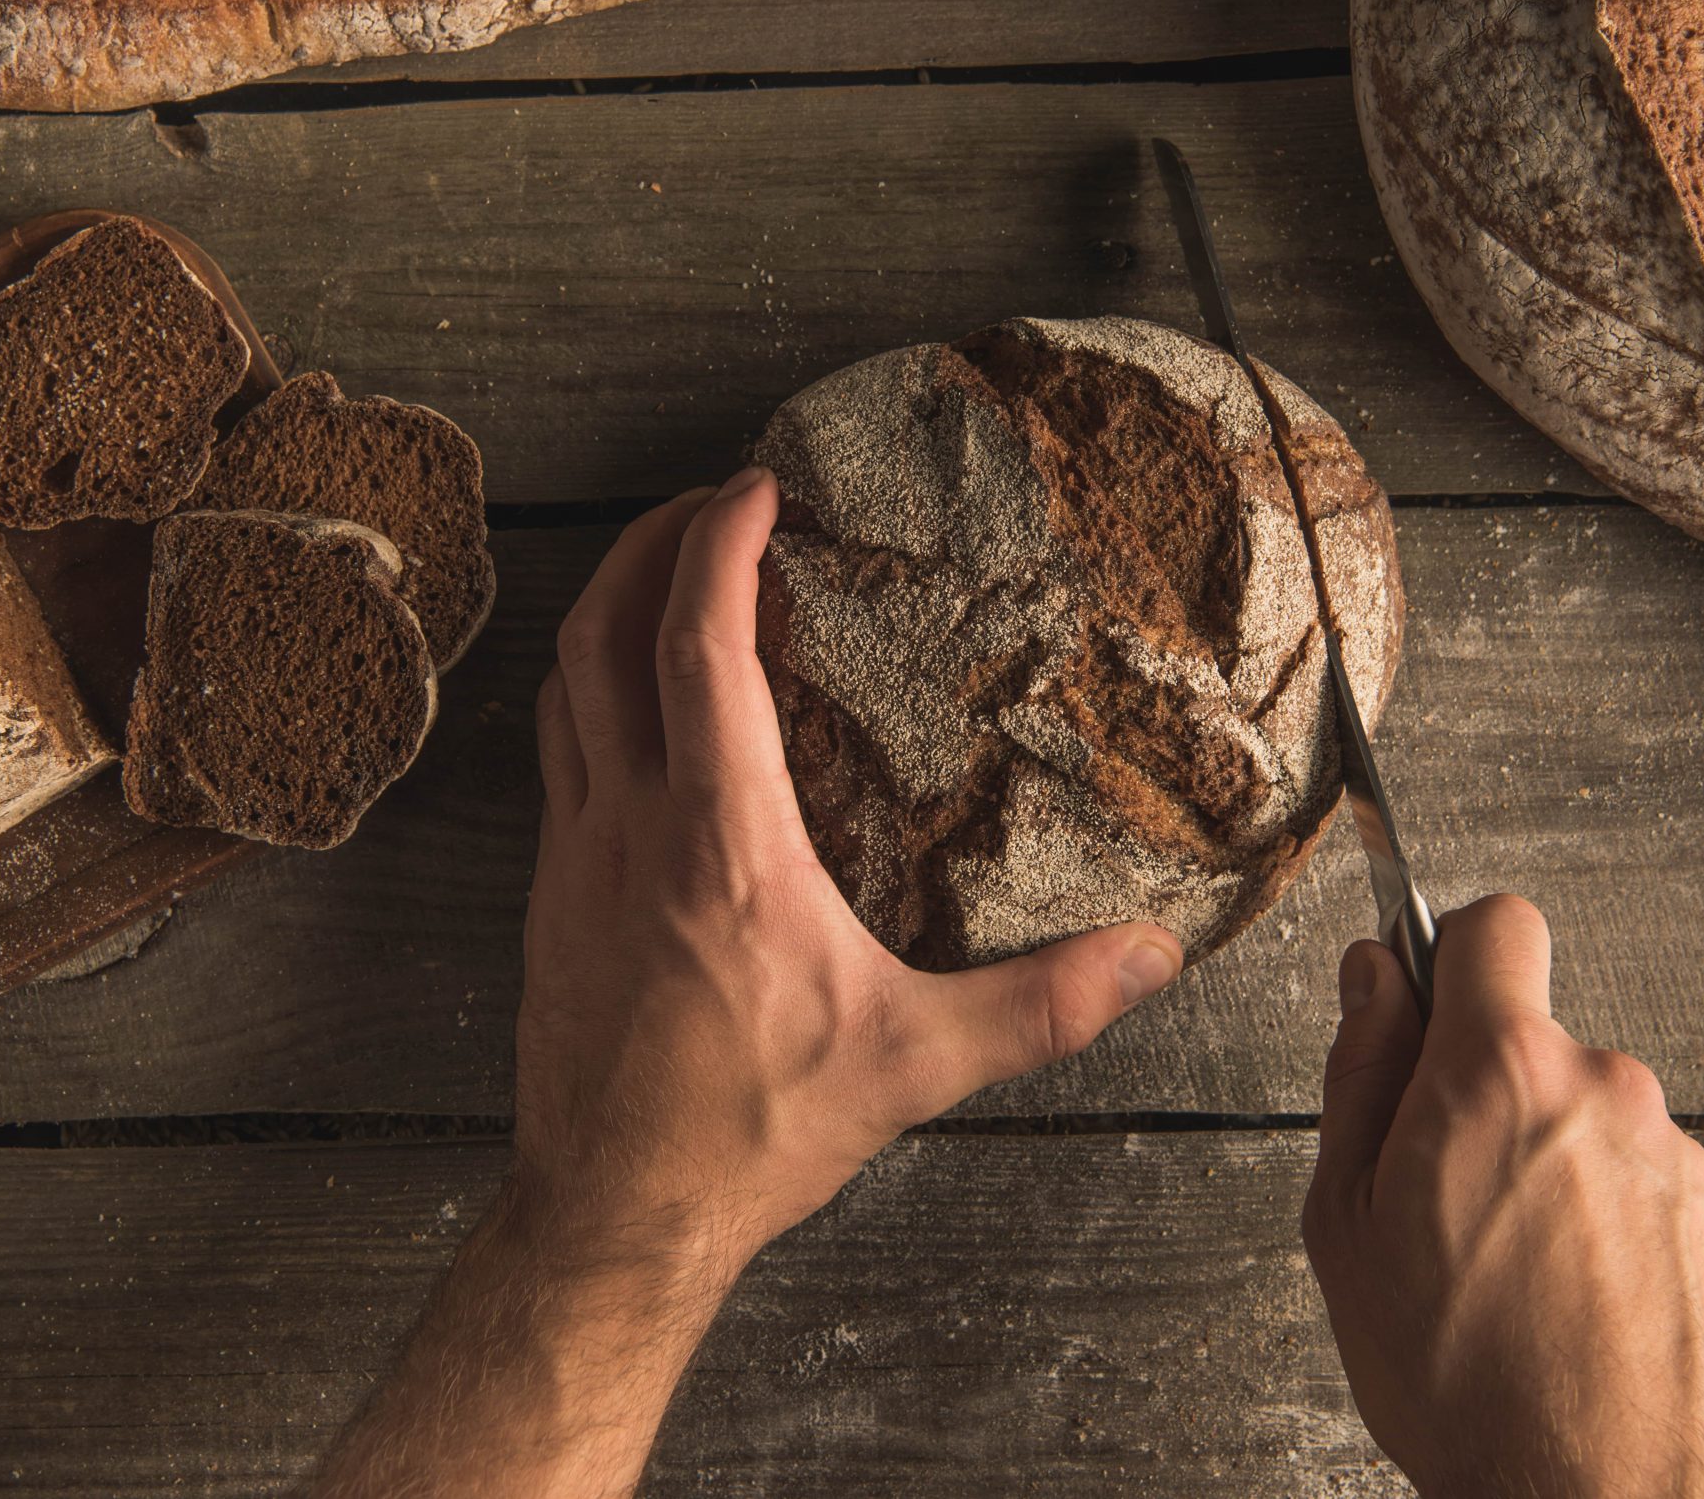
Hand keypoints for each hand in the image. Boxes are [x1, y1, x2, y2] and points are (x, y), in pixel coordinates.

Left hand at [317, 467, 1187, 1498]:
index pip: (699, 648)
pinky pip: (558, 753)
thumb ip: (1040, 1005)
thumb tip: (1151, 957)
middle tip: (709, 505)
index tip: (755, 488)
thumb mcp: (913, 1065)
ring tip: (667, 577)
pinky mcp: (552, 896)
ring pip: (564, 688)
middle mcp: (628, 826)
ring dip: (607, 611)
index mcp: (719, 842)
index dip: (719, 547)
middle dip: (647, 545)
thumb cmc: (748, 1134)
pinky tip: (638, 711)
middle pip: (602, 635)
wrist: (614, 1214)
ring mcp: (575, 857)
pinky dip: (592, 692)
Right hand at [1301, 898, 1703, 1498]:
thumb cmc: (1458, 1375)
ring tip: (1514, 1284)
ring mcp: (1682, 1164)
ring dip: (1557, 1178)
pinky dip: (1613, 1244)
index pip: (1496, 924)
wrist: (1595, 1498)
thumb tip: (1372, 977)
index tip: (1431, 1006)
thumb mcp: (1344, 1218)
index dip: (1454, 955)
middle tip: (1445, 1204)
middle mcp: (1608, 1092)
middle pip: (1541, 1048)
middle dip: (1493, 1101)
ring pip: (1597, 1130)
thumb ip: (1360, 1072)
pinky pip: (1651, 1205)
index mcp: (1501, 1070)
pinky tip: (1575, 1318)